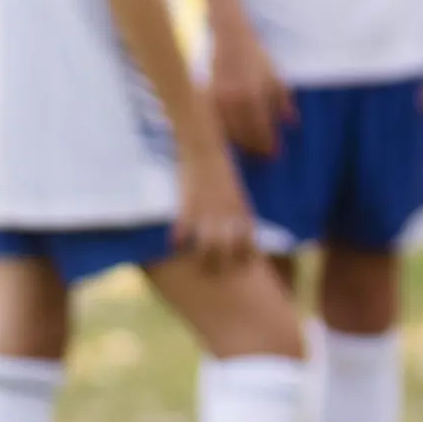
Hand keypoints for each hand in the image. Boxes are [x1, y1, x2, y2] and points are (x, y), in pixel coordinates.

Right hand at [174, 144, 257, 269]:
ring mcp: (207, 214)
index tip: (241, 266)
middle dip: (222, 264)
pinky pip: (182, 235)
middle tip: (214, 270)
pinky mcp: (187, 209)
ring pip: (207, 249)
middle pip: (228, 252)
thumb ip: (240, 214)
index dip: (245, 257)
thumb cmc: (223, 172)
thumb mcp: (239, 194)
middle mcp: (226, 216)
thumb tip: (241, 231)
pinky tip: (175, 244)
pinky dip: (178, 243)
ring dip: (202, 258)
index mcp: (241, 211)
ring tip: (197, 262)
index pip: (248, 244)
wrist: (206, 151)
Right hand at [210, 24, 293, 156]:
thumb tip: (293, 124)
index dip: (269, 146)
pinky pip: (215, 124)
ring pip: (227, 134)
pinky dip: (224, 134)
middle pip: (245, 137)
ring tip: (249, 153)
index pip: (262, 131)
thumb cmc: (256, 57)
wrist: (229, 39)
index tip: (275, 156)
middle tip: (263, 160)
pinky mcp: (206, 99)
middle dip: (255, 150)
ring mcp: (217, 101)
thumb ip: (283, 102)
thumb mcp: (275, 77)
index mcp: (254, 97)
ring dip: (239, 146)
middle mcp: (235, 102)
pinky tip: (231, 140)